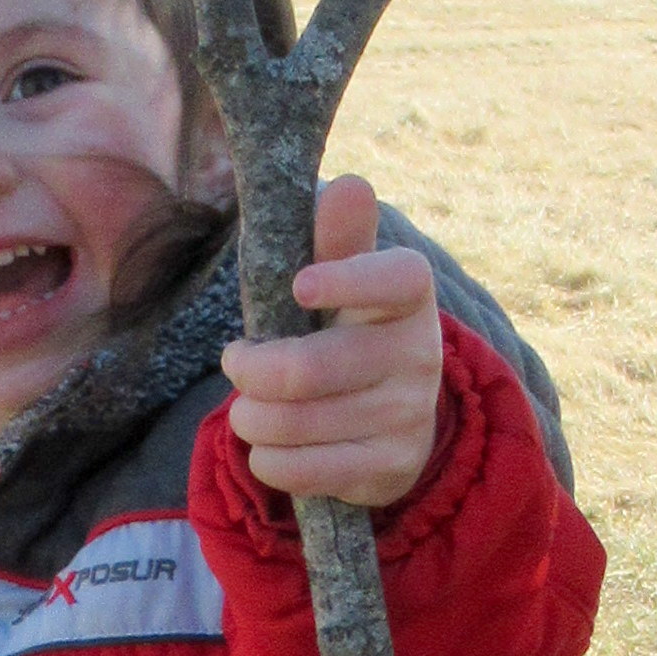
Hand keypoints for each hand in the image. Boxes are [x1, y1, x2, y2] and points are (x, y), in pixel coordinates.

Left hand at [219, 176, 442, 510]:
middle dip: (249, 369)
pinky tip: (270, 445)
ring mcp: (408, 415)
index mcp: (407, 296)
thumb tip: (350, 187)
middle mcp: (419, 354)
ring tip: (250, 407)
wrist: (392, 419)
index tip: (300, 283)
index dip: (348, 279)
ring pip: (293, 422)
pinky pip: (300, 469)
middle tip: (237, 362)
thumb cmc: (345, 331)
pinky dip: (266, 458)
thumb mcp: (341, 283)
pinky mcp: (390, 467)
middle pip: (309, 367)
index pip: (395, 278)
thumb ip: (338, 238)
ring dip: (250, 416)